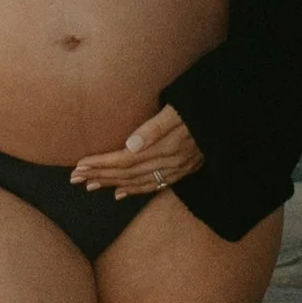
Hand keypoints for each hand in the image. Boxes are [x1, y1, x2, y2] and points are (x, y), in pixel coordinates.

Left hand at [69, 104, 203, 201]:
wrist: (226, 119)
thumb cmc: (198, 109)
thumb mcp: (177, 111)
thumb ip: (154, 127)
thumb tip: (130, 144)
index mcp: (164, 148)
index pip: (124, 160)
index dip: (101, 164)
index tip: (80, 165)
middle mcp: (169, 163)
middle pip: (127, 174)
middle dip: (99, 176)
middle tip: (75, 178)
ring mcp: (175, 170)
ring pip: (138, 182)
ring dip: (112, 184)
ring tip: (90, 186)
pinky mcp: (181, 172)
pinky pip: (153, 186)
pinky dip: (134, 191)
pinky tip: (120, 194)